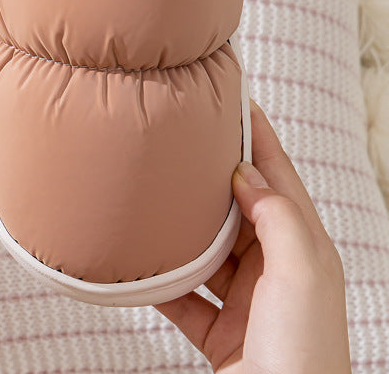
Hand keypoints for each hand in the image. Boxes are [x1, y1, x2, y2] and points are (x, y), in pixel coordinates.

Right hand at [156, 100, 350, 372]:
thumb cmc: (306, 355)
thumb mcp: (302, 273)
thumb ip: (276, 217)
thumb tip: (244, 175)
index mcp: (303, 248)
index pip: (278, 175)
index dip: (257, 135)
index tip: (233, 99)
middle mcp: (275, 268)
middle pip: (237, 207)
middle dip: (210, 175)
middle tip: (181, 140)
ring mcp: (246, 299)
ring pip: (206, 247)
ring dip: (181, 226)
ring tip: (153, 193)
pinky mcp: (219, 328)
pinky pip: (182, 292)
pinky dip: (161, 277)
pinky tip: (140, 260)